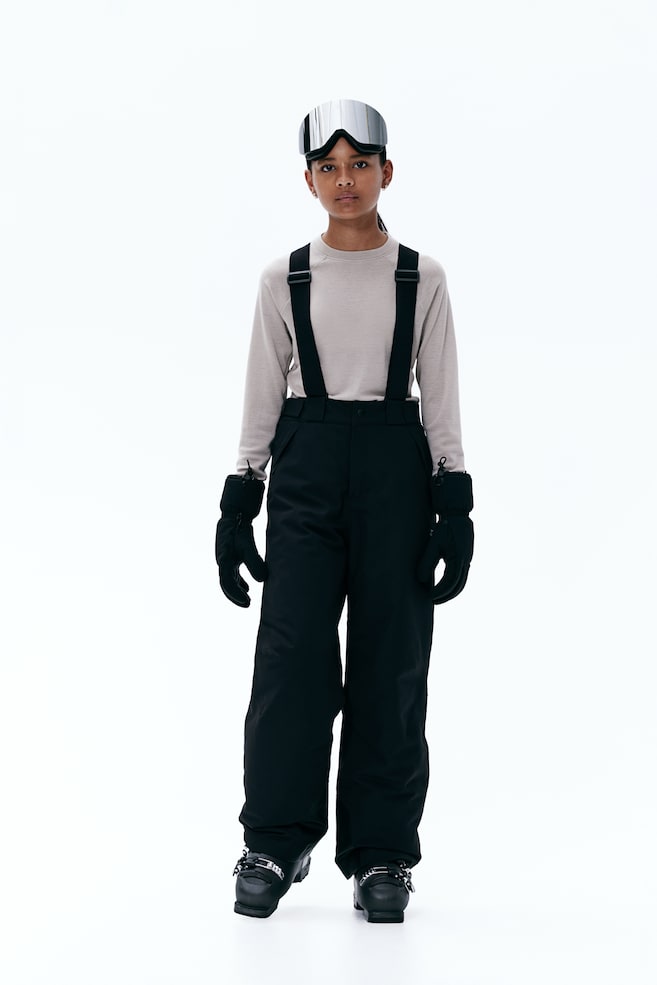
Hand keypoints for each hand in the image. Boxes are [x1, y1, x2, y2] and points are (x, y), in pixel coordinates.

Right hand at [216, 516, 265, 606]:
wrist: (234, 514)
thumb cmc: (240, 530)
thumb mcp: (248, 545)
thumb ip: (254, 562)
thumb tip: (262, 580)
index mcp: (224, 561)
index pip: (227, 583)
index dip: (236, 594)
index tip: (247, 602)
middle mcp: (223, 562)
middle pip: (226, 585)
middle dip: (236, 596)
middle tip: (248, 604)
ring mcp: (226, 560)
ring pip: (229, 580)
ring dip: (237, 591)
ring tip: (247, 599)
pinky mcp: (231, 557)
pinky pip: (233, 574)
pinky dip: (239, 583)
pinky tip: (247, 588)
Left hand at [417, 462, 473, 604]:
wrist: (457, 513)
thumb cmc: (444, 527)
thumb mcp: (433, 544)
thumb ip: (426, 562)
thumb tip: (420, 580)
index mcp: (459, 559)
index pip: (449, 583)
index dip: (439, 592)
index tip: (429, 597)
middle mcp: (466, 561)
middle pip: (459, 586)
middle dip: (446, 596)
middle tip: (434, 601)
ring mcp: (468, 558)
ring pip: (462, 581)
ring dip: (452, 591)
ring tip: (439, 596)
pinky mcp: (467, 556)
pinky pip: (463, 574)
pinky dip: (456, 582)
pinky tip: (446, 584)